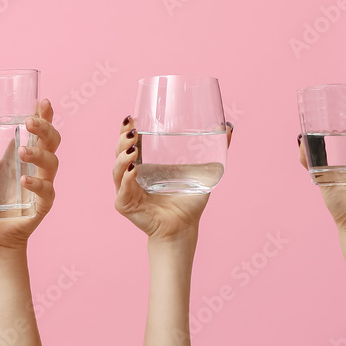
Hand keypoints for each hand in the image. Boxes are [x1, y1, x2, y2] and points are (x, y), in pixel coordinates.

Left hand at [0, 99, 60, 253]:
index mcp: (23, 156)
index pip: (39, 130)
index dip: (44, 114)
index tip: (41, 100)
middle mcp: (36, 167)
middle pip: (53, 141)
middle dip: (45, 127)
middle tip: (30, 121)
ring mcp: (42, 185)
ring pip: (52, 162)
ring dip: (39, 153)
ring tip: (22, 150)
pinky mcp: (42, 205)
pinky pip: (47, 191)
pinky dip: (37, 183)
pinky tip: (25, 179)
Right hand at [114, 116, 232, 241]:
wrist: (184, 227)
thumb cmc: (187, 200)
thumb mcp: (201, 170)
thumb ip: (214, 149)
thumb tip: (229, 127)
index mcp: (142, 165)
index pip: (129, 144)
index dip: (126, 130)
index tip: (131, 118)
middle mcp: (129, 176)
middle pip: (118, 153)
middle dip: (122, 140)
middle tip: (132, 131)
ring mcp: (125, 191)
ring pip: (116, 170)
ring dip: (122, 157)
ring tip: (132, 148)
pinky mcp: (125, 205)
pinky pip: (123, 190)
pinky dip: (126, 179)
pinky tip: (133, 170)